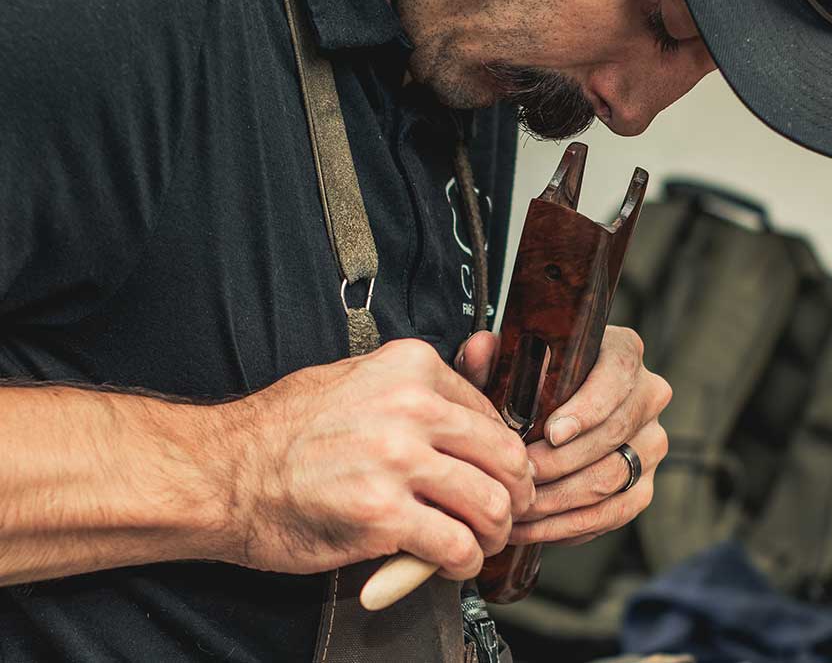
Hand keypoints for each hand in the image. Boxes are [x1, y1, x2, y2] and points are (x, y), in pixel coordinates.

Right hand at [213, 339, 534, 580]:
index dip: (502, 454)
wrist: (226, 472)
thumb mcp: (359, 380)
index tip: (497, 475)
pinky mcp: (382, 514)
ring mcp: (397, 460)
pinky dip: (463, 563)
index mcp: (410, 368)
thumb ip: (421, 383)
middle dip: (515, 494)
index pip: (492, 414)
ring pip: (491, 504)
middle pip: (506, 458)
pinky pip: (456, 545)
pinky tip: (449, 563)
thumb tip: (484, 361)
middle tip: (505, 513)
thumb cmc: (286, 431)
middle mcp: (411, 407)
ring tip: (478, 543)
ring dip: (494, 534)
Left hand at [456, 326, 669, 546]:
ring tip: (518, 506)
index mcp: (623, 353)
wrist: (548, 412)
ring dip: (560, 499)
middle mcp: (648, 395)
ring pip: (612, 479)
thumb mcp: (503, 366)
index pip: (616, 377)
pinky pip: (613, 514)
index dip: (587, 409)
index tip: (551, 433)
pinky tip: (531, 528)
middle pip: (613, 435)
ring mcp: (651, 443)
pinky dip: (569, 526)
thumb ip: (489, 358)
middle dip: (560, 462)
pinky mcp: (644, 486)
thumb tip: (480, 348)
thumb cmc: (526, 382)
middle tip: (520, 476)